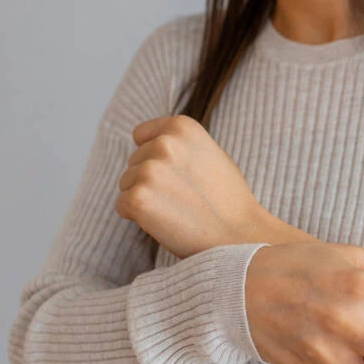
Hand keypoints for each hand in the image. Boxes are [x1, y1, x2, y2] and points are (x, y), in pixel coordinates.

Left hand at [116, 115, 278, 257]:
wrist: (241, 237)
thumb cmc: (230, 200)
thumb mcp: (212, 154)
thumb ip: (182, 145)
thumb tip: (152, 143)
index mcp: (182, 127)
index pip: (141, 135)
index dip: (156, 157)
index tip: (177, 175)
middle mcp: (164, 143)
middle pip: (134, 161)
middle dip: (151, 179)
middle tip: (185, 198)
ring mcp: (150, 171)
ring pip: (126, 183)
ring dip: (146, 198)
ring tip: (179, 210)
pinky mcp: (138, 198)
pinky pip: (122, 205)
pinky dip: (139, 217)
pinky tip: (167, 222)